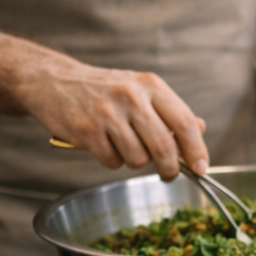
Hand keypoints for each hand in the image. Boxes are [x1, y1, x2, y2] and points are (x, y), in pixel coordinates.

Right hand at [21, 64, 208, 179]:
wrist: (53, 80)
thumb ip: (170, 111)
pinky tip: (103, 144)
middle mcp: (131, 96)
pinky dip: (112, 161)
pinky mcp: (86, 130)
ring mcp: (108, 113)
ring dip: (135, 161)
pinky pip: (112, 162)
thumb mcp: (140, 90)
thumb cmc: (103, 90)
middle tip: (169, 175)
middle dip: (170, 169)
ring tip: (123, 145)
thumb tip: (201, 130)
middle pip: (164, 147)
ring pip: (138, 159)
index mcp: (151, 85)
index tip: (202, 167)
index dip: (197, 149)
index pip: (185, 122)